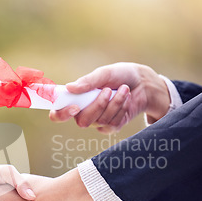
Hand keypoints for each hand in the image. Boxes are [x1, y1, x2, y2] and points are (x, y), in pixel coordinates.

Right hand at [49, 63, 169, 132]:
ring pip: (100, 121)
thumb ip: (87, 81)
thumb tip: (69, 87)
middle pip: (82, 121)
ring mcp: (97, 121)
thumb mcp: (104, 74)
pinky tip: (126, 98)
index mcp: (76, 99)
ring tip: (123, 89)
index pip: (58, 114)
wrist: (143, 83)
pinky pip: (112, 124)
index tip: (74, 107)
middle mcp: (84, 112)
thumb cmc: (120, 75)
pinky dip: (121, 108)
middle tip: (108, 90)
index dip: (61, 114)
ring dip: (114, 103)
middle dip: (97, 105)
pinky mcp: (111, 126)